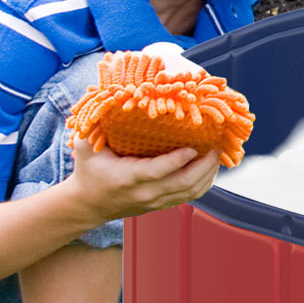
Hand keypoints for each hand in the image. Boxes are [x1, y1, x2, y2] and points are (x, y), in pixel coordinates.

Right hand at [66, 140, 219, 226]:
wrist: (86, 205)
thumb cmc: (88, 170)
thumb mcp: (87, 147)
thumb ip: (96, 125)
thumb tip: (110, 96)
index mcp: (126, 177)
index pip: (157, 171)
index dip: (178, 161)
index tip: (193, 147)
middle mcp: (143, 193)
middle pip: (182, 183)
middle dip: (205, 165)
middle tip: (216, 147)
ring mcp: (154, 202)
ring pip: (190, 192)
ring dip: (208, 173)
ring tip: (216, 154)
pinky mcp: (161, 206)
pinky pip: (189, 197)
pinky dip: (204, 182)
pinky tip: (209, 167)